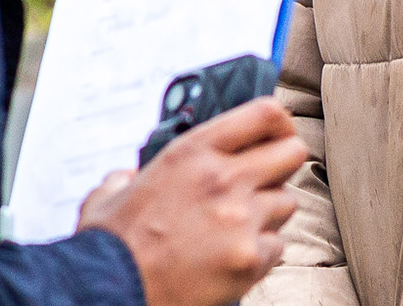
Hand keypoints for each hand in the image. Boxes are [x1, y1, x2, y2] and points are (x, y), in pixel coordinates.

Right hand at [78, 97, 305, 305]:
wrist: (113, 291)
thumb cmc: (111, 246)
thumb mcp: (109, 195)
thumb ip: (124, 178)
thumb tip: (125, 178)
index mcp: (192, 152)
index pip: (265, 114)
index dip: (278, 124)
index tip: (276, 135)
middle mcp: (223, 178)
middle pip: (293, 152)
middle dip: (281, 166)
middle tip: (263, 181)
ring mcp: (241, 219)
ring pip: (288, 202)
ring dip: (269, 212)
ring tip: (238, 226)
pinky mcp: (250, 258)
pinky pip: (278, 246)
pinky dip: (261, 252)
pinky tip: (233, 256)